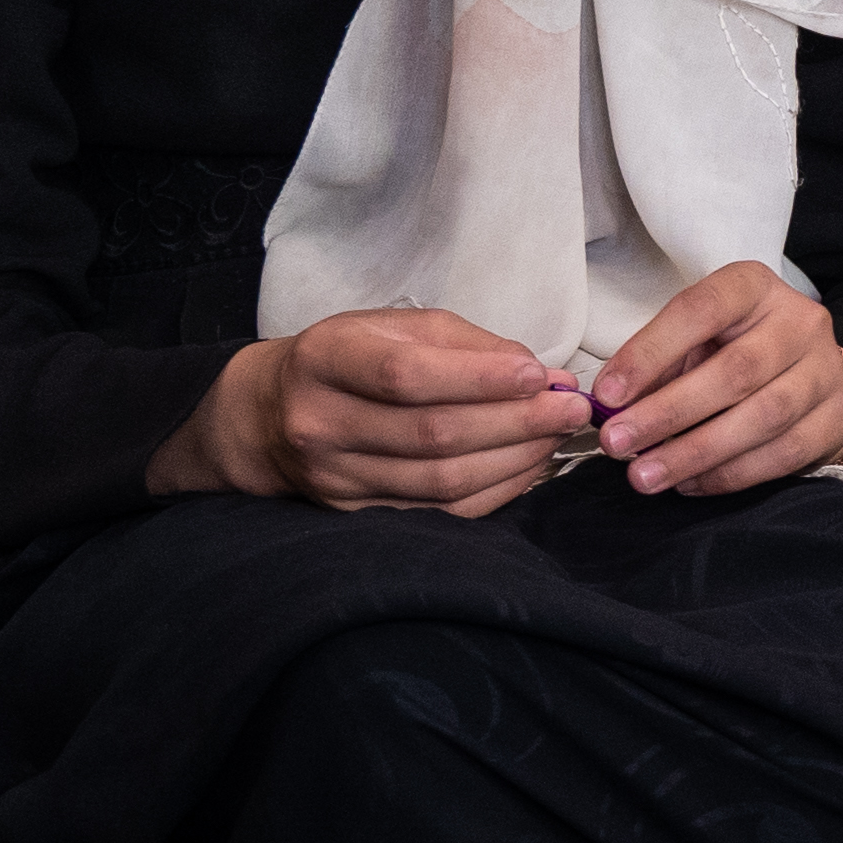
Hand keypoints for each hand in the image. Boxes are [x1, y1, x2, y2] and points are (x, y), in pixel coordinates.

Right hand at [153, 308, 586, 514]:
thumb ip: (467, 345)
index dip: (480, 379)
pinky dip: (496, 490)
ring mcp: (334, 477)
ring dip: (515, 458)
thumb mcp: (394, 328)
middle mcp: (319, 422)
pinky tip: (528, 465)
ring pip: (441, 480)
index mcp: (324, 360)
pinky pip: (441, 511)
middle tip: (572, 409)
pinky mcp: (355, 514)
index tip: (540, 376)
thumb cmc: (348, 359)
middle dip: (517, 422)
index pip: (407, 376)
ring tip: (556, 435)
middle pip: (433, 434)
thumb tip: (538, 374)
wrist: (270, 415)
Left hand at [589, 261, 842, 496]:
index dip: (650, 353)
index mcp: (754, 288)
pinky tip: (689, 484)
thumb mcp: (695, 342)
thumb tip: (610, 409)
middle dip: (668, 412)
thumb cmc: (734, 353)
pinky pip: (783, 454)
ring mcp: (825, 372)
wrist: (810, 379)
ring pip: (764, 417)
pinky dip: (729, 474)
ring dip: (696, 452)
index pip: (701, 310)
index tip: (607, 395)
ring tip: (646, 476)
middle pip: (737, 370)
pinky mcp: (835, 419)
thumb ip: (657, 367)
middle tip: (619, 443)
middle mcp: (799, 322)